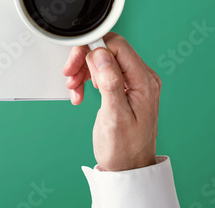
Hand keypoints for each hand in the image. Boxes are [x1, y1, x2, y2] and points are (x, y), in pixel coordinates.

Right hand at [63, 33, 160, 171]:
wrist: (128, 168)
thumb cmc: (124, 149)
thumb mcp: (114, 116)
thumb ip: (110, 83)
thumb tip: (102, 55)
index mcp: (144, 82)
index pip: (118, 47)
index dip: (94, 49)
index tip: (77, 61)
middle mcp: (142, 78)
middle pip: (109, 51)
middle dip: (85, 60)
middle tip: (70, 75)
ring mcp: (133, 83)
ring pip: (103, 61)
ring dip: (83, 71)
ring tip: (74, 89)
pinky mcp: (124, 88)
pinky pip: (103, 73)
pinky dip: (87, 80)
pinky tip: (80, 94)